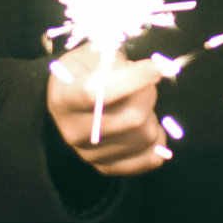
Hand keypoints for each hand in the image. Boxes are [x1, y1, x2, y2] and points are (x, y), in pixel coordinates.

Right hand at [46, 45, 167, 176]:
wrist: (65, 105)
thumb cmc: (80, 74)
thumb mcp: (88, 55)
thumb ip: (112, 58)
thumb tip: (147, 70)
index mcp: (65, 98)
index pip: (98, 94)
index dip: (132, 79)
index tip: (156, 68)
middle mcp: (75, 131)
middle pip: (132, 118)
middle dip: (148, 94)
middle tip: (145, 83)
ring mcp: (90, 154)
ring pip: (145, 137)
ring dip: (153, 116)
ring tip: (141, 105)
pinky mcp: (106, 167)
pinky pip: (149, 159)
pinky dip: (158, 141)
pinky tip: (149, 126)